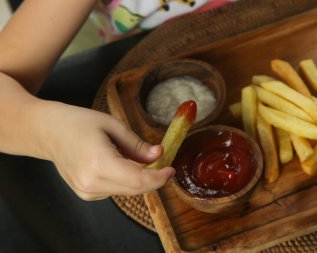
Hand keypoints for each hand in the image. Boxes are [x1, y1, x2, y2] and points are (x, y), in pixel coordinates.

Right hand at [39, 101, 174, 199]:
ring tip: (135, 157)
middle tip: (162, 162)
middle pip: (136, 189)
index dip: (159, 178)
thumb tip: (159, 155)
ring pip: (128, 191)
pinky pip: (116, 190)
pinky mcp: (86, 194)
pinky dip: (126, 180)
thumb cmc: (78, 122)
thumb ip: (137, 145)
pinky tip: (118, 163)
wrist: (48, 132)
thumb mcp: (112, 125)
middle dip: (154, 178)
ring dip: (140, 178)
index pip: (138, 181)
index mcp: (98, 163)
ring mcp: (87, 191)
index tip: (171, 169)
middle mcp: (91, 183)